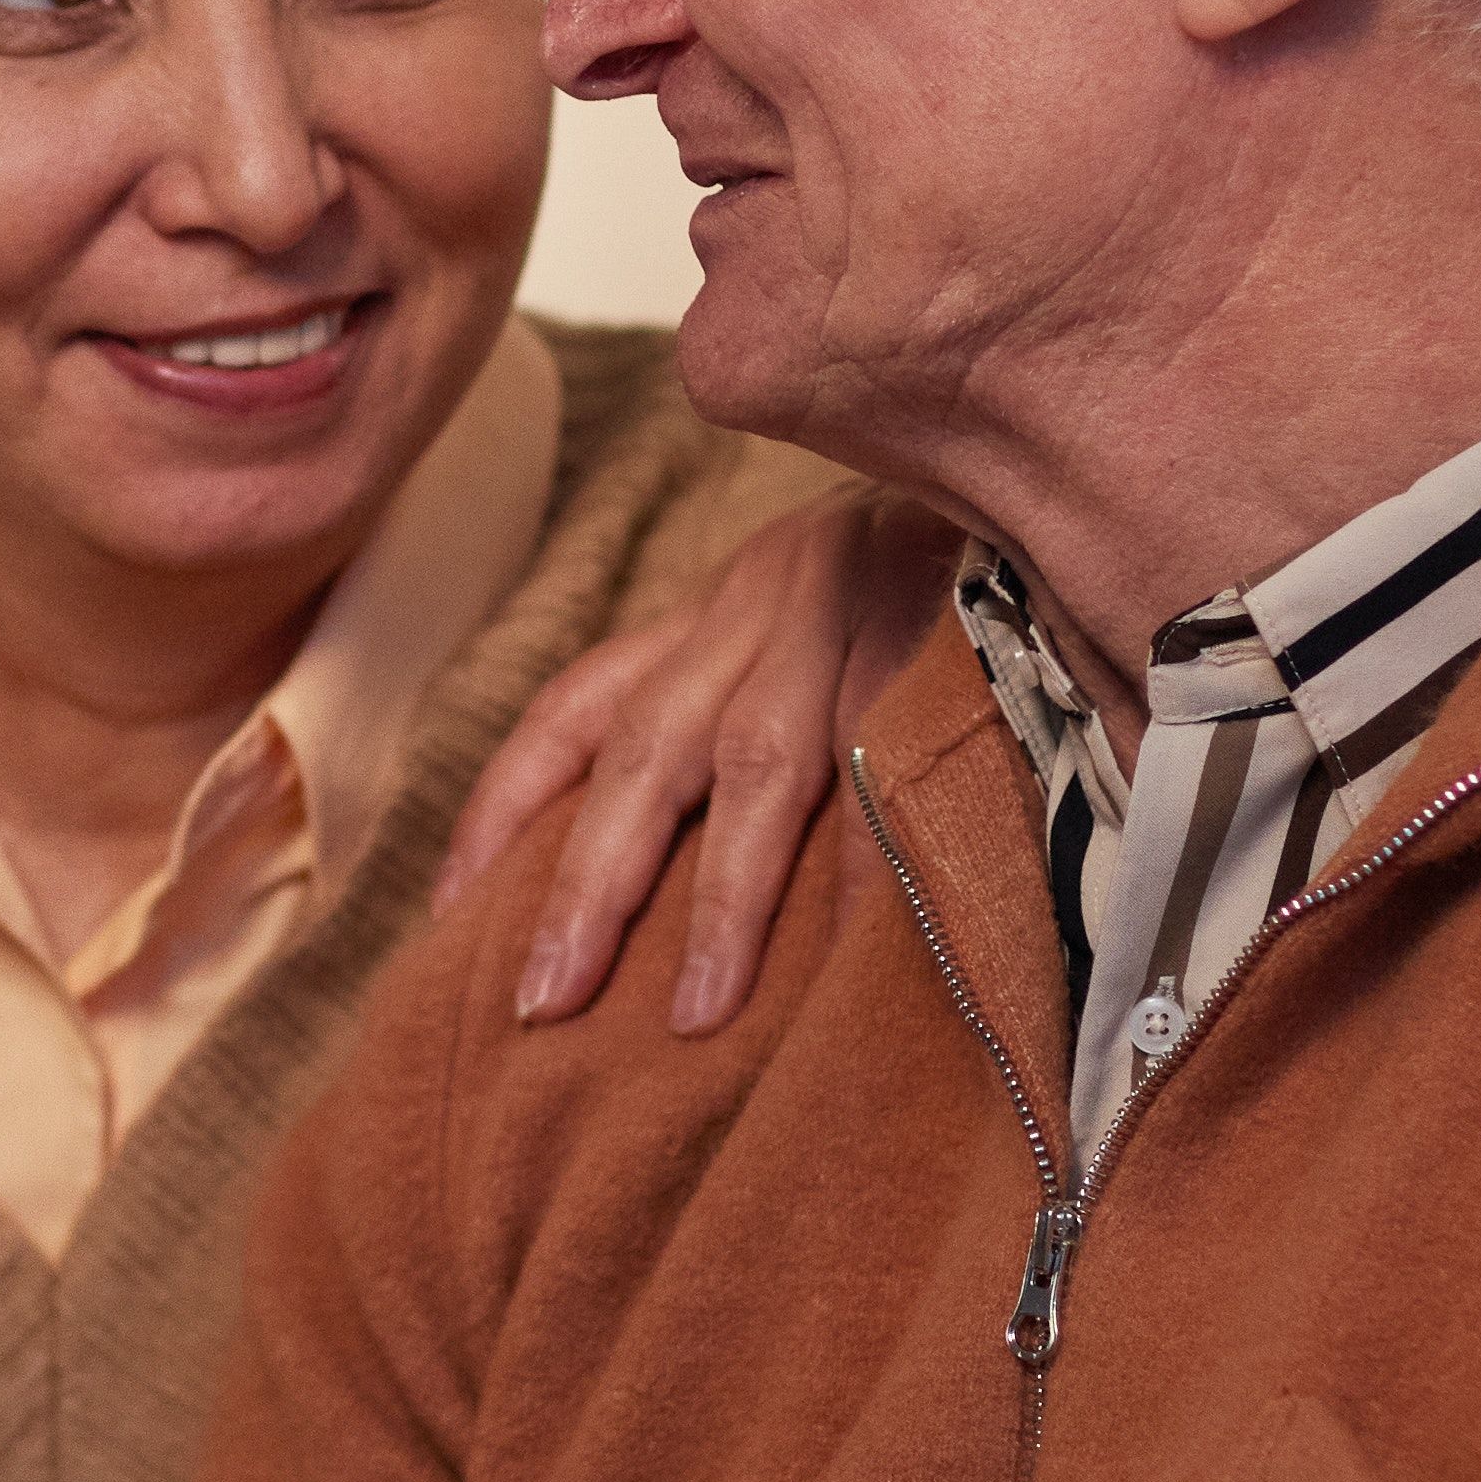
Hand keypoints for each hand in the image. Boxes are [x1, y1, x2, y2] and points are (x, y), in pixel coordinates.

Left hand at [439, 489, 958, 1026]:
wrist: (1030, 464)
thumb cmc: (918, 578)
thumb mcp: (804, 619)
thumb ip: (740, 709)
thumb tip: (673, 872)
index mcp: (713, 614)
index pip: (576, 710)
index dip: (503, 811)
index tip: (449, 909)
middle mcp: (757, 610)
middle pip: (642, 754)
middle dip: (585, 886)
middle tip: (539, 1003)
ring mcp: (846, 621)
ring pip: (758, 768)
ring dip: (721, 902)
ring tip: (693, 1017)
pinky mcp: (937, 642)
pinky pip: (893, 779)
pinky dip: (872, 882)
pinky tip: (854, 969)